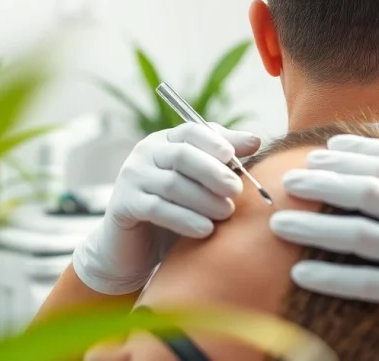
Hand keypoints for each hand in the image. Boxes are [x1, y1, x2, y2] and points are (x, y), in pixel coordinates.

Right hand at [72, 123, 260, 294]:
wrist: (134, 247)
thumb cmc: (175, 209)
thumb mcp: (199, 183)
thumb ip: (223, 161)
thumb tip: (255, 140)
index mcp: (165, 141)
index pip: (191, 131)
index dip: (215, 141)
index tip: (235, 157)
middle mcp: (145, 153)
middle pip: (183, 155)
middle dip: (214, 172)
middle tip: (236, 190)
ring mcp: (131, 177)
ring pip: (172, 184)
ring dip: (204, 199)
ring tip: (226, 213)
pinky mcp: (123, 205)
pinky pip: (157, 209)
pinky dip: (185, 219)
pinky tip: (206, 229)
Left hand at [269, 135, 378, 360]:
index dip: (355, 151)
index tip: (326, 150)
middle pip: (365, 187)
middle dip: (322, 180)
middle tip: (290, 179)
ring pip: (355, 231)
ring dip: (312, 226)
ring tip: (278, 223)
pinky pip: (364, 281)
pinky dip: (330, 277)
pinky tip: (301, 273)